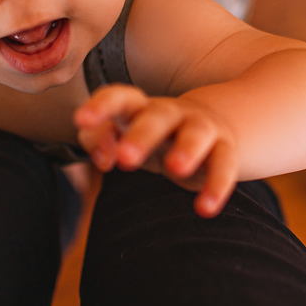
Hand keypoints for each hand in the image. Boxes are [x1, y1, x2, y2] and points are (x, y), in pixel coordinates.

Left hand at [73, 84, 238, 217]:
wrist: (210, 128)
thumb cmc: (152, 137)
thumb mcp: (123, 133)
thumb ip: (99, 139)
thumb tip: (104, 159)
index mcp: (140, 108)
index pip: (120, 97)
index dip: (100, 105)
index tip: (81, 120)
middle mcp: (171, 114)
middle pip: (157, 116)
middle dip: (142, 135)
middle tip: (125, 158)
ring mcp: (200, 129)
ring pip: (196, 134)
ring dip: (187, 149)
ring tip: (175, 169)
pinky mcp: (224, 149)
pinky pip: (224, 164)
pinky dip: (216, 186)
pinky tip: (205, 208)